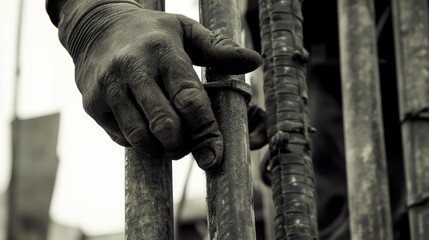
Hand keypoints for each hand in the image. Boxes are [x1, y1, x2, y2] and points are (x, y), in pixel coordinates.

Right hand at [58, 0, 260, 168]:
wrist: (97, 29)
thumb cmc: (151, 33)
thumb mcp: (186, 30)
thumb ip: (220, 49)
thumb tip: (255, 62)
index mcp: (162, 51)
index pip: (189, 98)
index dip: (206, 130)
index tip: (215, 151)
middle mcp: (132, 69)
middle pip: (165, 125)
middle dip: (184, 145)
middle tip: (190, 143)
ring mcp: (109, 88)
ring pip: (141, 138)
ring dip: (162, 149)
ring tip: (170, 139)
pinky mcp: (92, 105)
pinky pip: (123, 139)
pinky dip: (141, 143)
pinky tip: (147, 129)